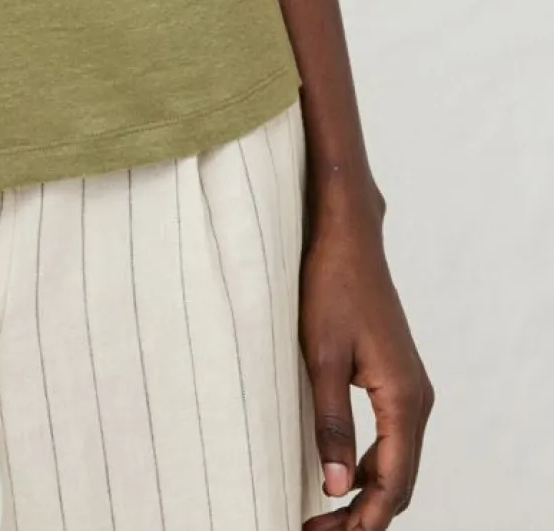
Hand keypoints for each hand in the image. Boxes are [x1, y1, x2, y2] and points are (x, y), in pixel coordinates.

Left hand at [300, 192, 433, 528]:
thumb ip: (329, 423)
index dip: (364, 520)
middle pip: (399, 480)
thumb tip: (334, 487)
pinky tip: (338, 473)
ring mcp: (410, 388)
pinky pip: (391, 437)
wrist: (347, 236)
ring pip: (396, 461)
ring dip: (366, 493)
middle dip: (364, 515)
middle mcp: (417, 399)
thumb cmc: (331, 286)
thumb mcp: (320, 357)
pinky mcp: (396, 377)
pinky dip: (369, 465)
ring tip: (326, 515)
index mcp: (404, 399)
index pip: (392, 483)